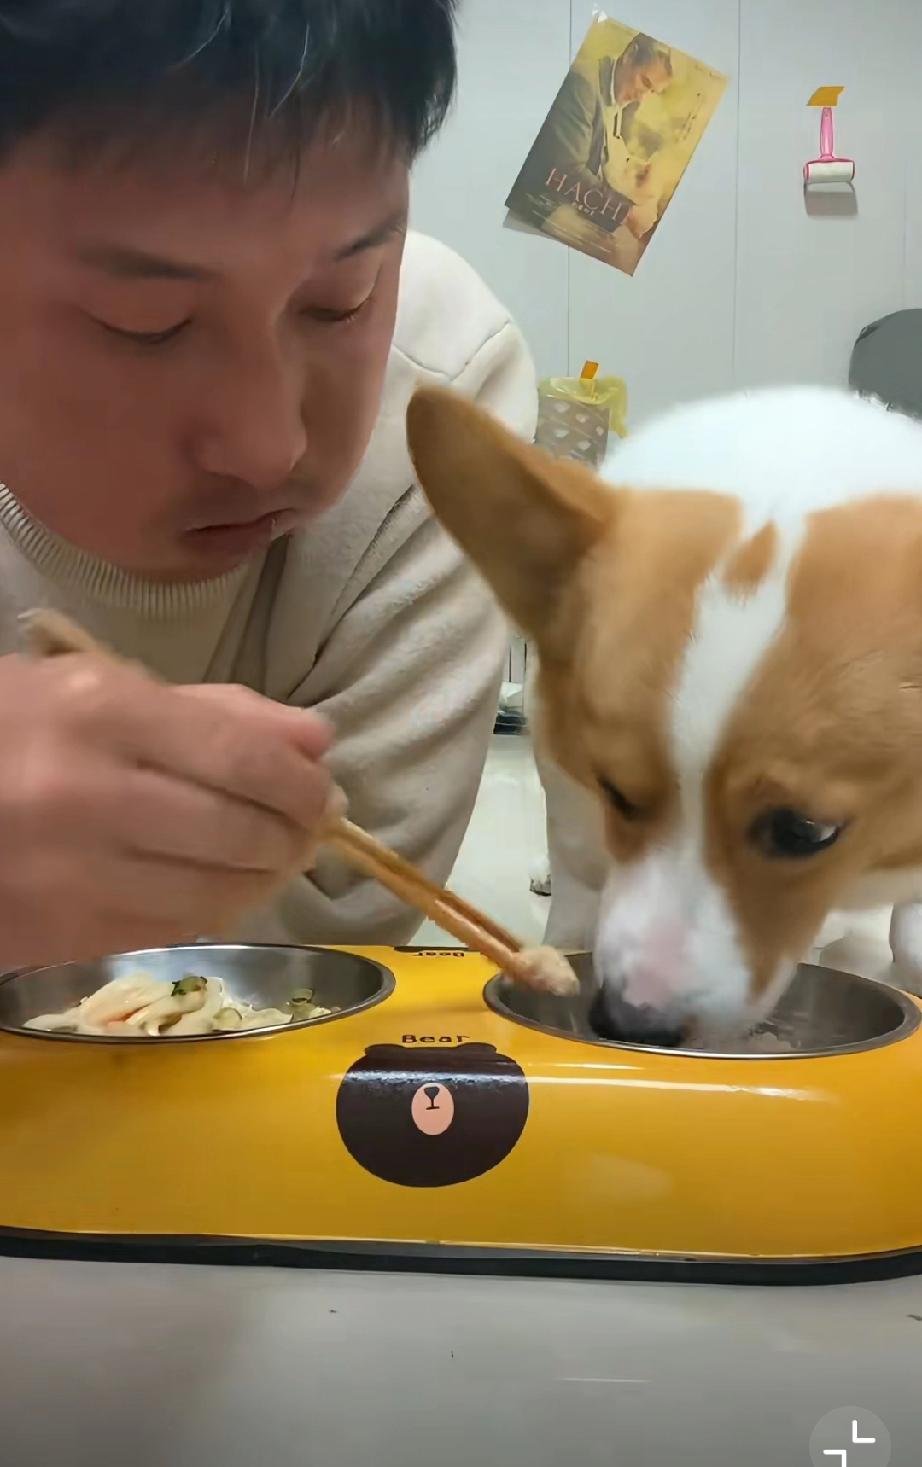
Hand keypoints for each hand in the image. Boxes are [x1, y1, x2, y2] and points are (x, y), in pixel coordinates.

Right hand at [0, 652, 333, 967]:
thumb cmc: (7, 728)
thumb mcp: (98, 688)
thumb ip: (215, 711)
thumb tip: (316, 742)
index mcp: (100, 713)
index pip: (244, 759)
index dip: (302, 785)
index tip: (323, 793)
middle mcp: (90, 796)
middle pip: (241, 834)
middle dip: (293, 836)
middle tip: (304, 829)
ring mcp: (71, 875)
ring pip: (215, 895)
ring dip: (261, 880)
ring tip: (268, 858)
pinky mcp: (57, 936)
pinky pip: (170, 932)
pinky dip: (210, 912)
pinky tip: (214, 889)